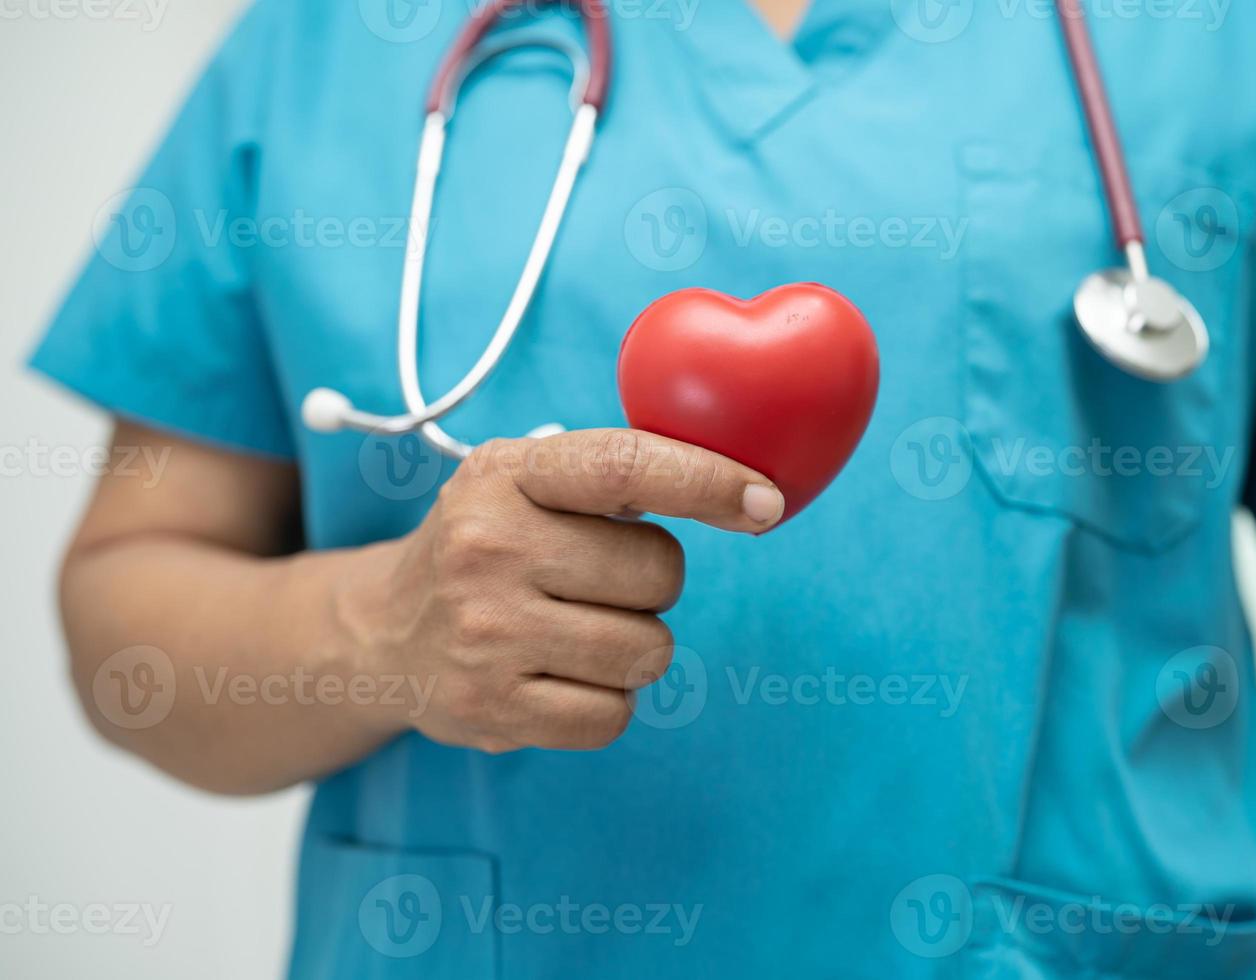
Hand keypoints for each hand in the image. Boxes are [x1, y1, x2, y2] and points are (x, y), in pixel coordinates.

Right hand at [342, 429, 783, 752]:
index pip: (623, 467)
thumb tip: (747, 487)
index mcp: (506, 475)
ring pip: (648, 651)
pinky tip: (557, 676)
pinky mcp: (490, 709)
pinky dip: (606, 702)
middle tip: (593, 583)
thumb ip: (613, 474)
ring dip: (633, 647)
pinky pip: (614, 716)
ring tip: (572, 632)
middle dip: (650, 583)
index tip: (766, 501)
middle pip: (660, 572)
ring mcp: (485, 633)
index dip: (705, 480)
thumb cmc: (489, 548)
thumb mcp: (525, 482)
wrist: (381, 635)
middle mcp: (488, 547)